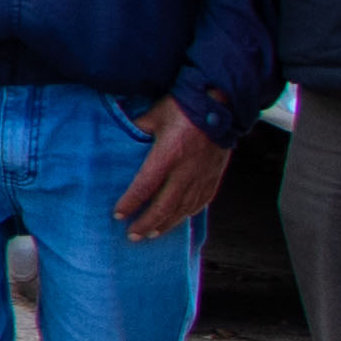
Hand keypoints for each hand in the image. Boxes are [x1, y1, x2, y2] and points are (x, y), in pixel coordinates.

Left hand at [111, 102, 234, 235]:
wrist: (222, 104)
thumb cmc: (184, 106)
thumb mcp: (155, 114)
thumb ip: (138, 128)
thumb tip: (123, 135)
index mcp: (168, 155)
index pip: (145, 186)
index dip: (131, 203)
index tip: (118, 215)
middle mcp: (186, 170)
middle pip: (165, 206)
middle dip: (147, 223)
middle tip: (132, 236)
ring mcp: (203, 175)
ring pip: (184, 208)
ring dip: (167, 224)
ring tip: (151, 234)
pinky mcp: (214, 176)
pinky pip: (201, 202)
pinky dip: (187, 214)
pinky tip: (179, 219)